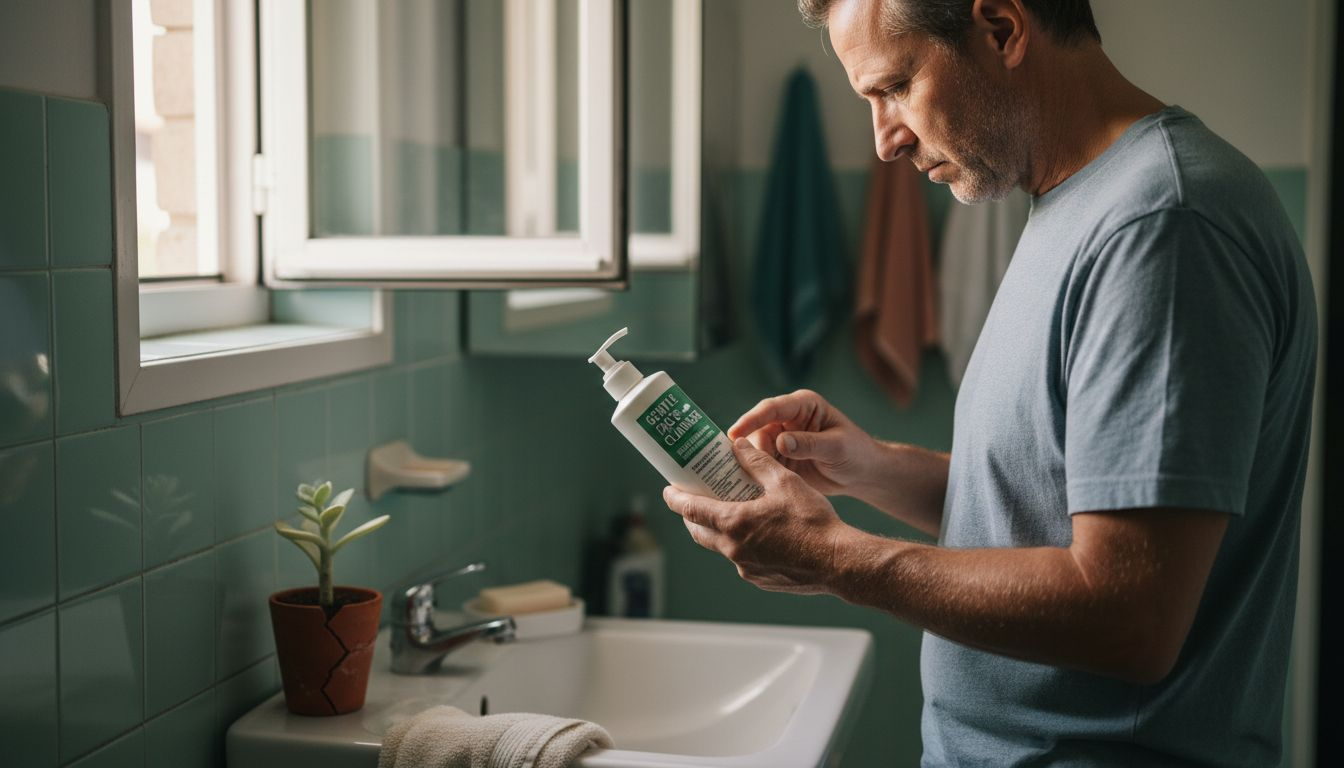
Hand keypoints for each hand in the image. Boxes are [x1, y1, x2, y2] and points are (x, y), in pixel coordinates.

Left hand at [662, 438, 851, 594]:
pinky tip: (762, 534)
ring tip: (735, 512)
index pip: (691, 510)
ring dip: (722, 530)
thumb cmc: (813, 522)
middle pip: (699, 532)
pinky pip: (744, 559)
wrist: (839, 562)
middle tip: (695, 500)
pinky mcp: (761, 579)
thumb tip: (738, 445)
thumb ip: (757, 462)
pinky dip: (744, 544)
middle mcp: (733, 549)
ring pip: (723, 546)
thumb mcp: (784, 481)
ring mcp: (746, 568)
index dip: (675, 499)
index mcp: (734, 523)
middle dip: (692, 516)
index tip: (668, 490)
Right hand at [727, 389, 876, 496]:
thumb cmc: (857, 452)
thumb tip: (780, 442)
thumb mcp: (837, 447)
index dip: (752, 419)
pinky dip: (754, 474)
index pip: (772, 408)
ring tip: (740, 478)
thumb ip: (810, 444)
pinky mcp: (780, 459)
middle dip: (747, 447)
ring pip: (755, 449)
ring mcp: (781, 439)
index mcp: (803, 405)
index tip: (735, 434)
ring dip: (749, 462)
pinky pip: (761, 464)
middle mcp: (787, 420)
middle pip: (758, 429)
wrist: (863, 474)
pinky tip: (747, 485)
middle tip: (736, 465)